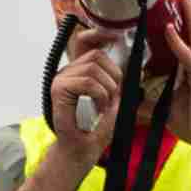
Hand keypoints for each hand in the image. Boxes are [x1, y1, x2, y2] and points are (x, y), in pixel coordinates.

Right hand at [43, 11, 135, 164]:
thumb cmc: (93, 133)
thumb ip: (118, 87)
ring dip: (108, 88)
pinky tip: (99, 108)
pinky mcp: (58, 90)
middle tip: (113, 98)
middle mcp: (67, 73)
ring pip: (93, 66)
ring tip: (105, 106)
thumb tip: (132, 70)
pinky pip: (87, 81)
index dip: (99, 34)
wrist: (78, 156)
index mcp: (78, 73)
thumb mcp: (113, 105)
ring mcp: (60, 80)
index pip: (85, 42)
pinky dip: (100, 94)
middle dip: (114, 75)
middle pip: (96, 55)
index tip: (115, 36)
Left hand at [154, 0, 190, 157]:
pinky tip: (170, 28)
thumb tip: (128, 98)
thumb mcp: (164, 108)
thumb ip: (148, 100)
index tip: (174, 1)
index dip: (183, 17)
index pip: (189, 36)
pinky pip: (188, 56)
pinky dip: (178, 41)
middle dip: (187, 6)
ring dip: (188, 12)